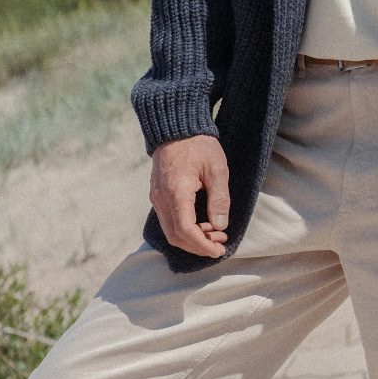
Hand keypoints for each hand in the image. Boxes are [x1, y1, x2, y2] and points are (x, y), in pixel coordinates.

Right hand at [150, 134, 230, 256]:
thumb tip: (220, 226)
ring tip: (215, 232)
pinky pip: (168, 221)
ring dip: (192, 239)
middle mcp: (161, 198)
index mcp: (176, 192)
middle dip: (198, 246)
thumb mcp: (217, 169)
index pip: (186, 231)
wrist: (176, 128)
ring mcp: (156, 197)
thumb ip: (219, 199)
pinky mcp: (157, 195)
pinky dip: (184, 229)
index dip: (203, 246)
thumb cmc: (199, 145)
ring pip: (170, 231)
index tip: (220, 250)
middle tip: (221, 242)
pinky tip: (202, 223)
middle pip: (175, 237)